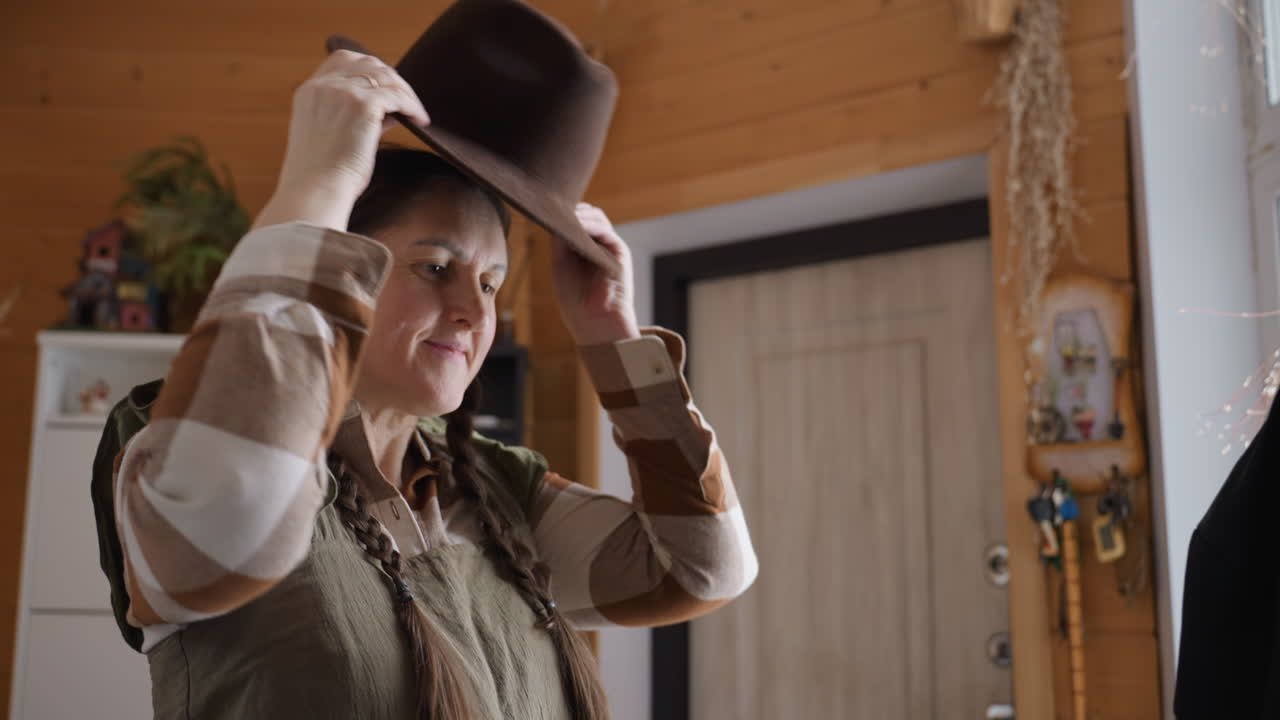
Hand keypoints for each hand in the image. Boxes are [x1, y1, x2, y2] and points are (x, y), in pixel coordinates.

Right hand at [254, 50, 429, 229]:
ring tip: (416, 112)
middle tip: (406, 99)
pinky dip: (412, 106)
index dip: (368, 69)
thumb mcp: (329, 136)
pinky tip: (420, 121)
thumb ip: (351, 116)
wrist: (316, 191)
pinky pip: (398, 96)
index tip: (385, 87)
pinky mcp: (363, 105)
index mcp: (309, 92)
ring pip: (386, 76)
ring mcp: (342, 92)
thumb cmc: (322, 176)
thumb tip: (389, 111)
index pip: (342, 60)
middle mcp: (323, 86)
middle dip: (390, 78)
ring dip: (405, 92)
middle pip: (367, 62)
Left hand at [552, 204, 639, 345]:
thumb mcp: (561, 264)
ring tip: (565, 216)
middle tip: (554, 208)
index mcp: (581, 248)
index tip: (547, 208)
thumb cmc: (575, 299)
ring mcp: (608, 247)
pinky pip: (605, 230)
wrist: (594, 321)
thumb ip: (560, 241)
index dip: (564, 213)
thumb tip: (556, 216)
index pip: (574, 221)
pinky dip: (591, 224)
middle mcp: (596, 245)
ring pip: (596, 218)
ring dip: (580, 215)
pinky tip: (578, 224)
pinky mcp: (619, 251)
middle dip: (572, 210)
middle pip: (586, 215)